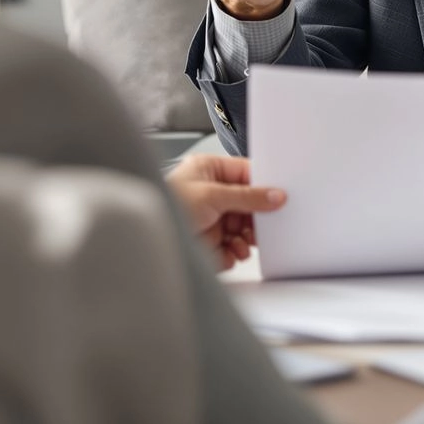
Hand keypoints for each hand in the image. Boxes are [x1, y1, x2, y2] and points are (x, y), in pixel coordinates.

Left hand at [166, 154, 285, 269]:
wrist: (142, 242)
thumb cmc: (166, 205)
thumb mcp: (212, 195)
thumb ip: (248, 196)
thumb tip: (276, 195)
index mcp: (209, 170)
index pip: (246, 174)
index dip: (264, 185)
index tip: (281, 195)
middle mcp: (211, 193)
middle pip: (248, 203)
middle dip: (256, 217)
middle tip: (267, 226)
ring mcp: (211, 218)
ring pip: (243, 227)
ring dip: (248, 237)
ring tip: (247, 243)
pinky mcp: (210, 241)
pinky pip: (234, 246)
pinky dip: (237, 252)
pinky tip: (234, 252)